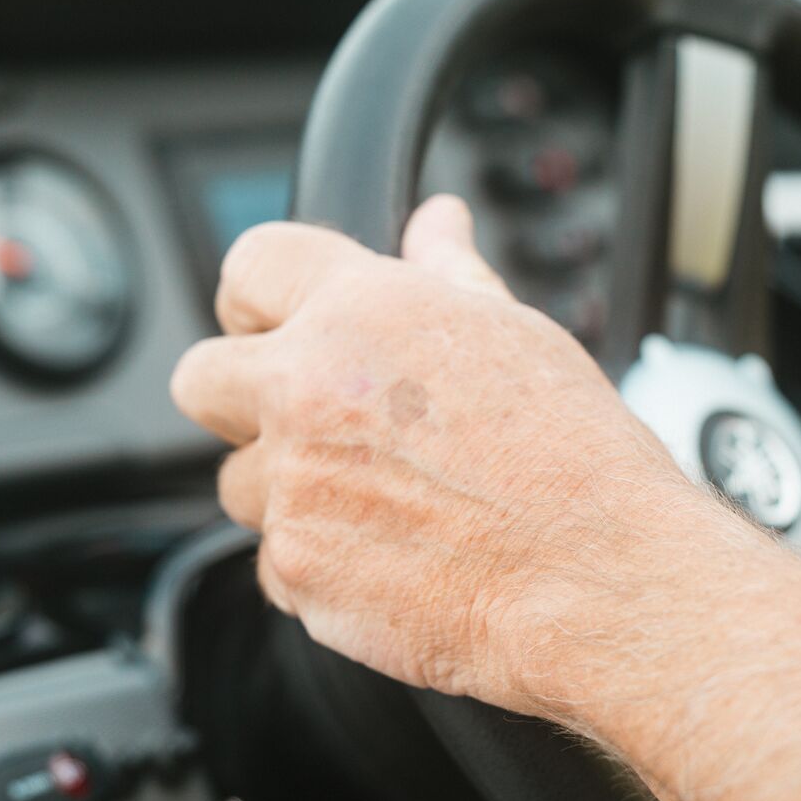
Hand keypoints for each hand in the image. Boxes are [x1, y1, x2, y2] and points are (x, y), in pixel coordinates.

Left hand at [169, 195, 719, 712]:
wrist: (600, 578)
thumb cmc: (576, 458)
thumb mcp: (518, 335)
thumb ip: (449, 273)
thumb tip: (437, 221)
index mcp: (362, 311)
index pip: (251, 265)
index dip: (261, 298)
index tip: (277, 325)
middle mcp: (310, 388)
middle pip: (200, 377)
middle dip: (243, 398)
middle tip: (314, 421)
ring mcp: (295, 484)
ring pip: (239, 483)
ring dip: (288, 492)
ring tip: (383, 502)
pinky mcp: (298, 568)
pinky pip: (274, 563)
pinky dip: (319, 566)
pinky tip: (395, 557)